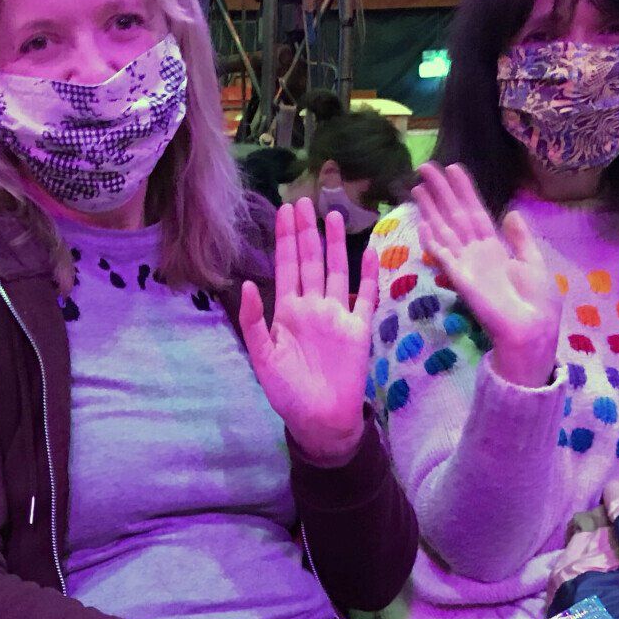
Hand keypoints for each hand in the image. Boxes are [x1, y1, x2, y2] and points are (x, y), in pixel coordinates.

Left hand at [240, 197, 380, 464]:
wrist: (319, 419)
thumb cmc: (286, 392)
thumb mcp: (262, 357)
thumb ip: (254, 321)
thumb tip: (248, 284)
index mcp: (287, 311)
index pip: (286, 267)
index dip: (285, 239)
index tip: (284, 210)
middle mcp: (313, 306)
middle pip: (310, 261)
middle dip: (306, 232)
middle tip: (304, 200)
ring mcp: (338, 315)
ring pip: (337, 271)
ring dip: (334, 244)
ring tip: (332, 214)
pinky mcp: (359, 328)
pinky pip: (365, 296)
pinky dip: (368, 274)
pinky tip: (369, 251)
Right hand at [413, 163, 560, 386]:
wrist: (531, 329)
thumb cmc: (536, 301)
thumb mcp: (534, 262)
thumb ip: (520, 238)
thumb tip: (511, 213)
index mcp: (494, 248)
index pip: (475, 212)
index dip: (464, 191)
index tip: (453, 168)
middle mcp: (476, 252)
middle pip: (454, 216)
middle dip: (441, 192)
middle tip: (425, 167)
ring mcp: (465, 265)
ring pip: (445, 230)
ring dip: (431, 209)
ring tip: (418, 187)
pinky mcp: (460, 279)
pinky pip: (443, 256)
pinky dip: (432, 240)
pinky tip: (422, 223)